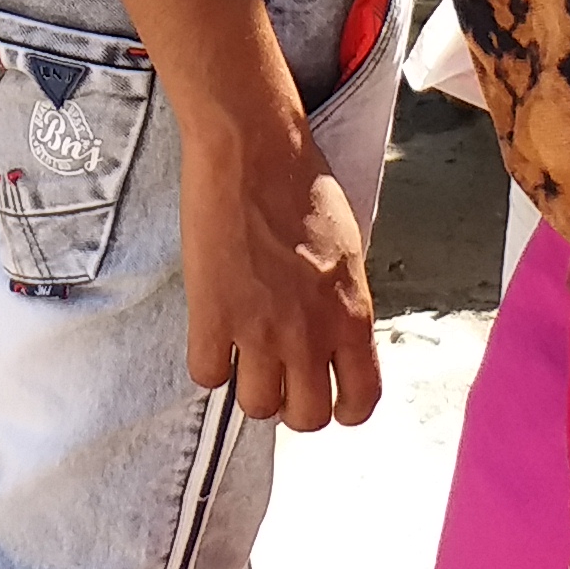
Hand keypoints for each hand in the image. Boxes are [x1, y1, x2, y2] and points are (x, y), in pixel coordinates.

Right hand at [180, 118, 381, 429]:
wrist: (253, 151)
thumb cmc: (302, 186)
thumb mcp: (347, 251)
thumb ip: (341, 305)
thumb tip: (329, 337)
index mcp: (352, 315)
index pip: (361, 399)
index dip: (345, 410)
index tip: (330, 402)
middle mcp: (311, 333)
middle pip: (307, 417)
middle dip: (294, 406)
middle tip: (281, 379)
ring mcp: (260, 328)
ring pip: (257, 406)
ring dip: (250, 388)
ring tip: (244, 357)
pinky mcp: (213, 315)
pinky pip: (207, 375)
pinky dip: (209, 363)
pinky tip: (213, 336)